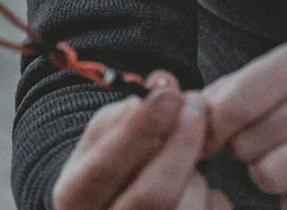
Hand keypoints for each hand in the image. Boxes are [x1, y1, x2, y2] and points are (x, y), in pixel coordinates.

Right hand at [52, 70, 230, 209]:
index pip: (103, 172)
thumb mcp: (103, 139)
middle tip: (197, 106)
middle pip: (153, 197)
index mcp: (74, 201)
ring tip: (187, 160)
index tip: (171, 95)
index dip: (140, 130)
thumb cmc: (113, 166)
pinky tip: (196, 191)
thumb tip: (161, 89)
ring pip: (186, 207)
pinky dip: (212, 197)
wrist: (114, 206)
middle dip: (182, 144)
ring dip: (195, 173)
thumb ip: (125, 114)